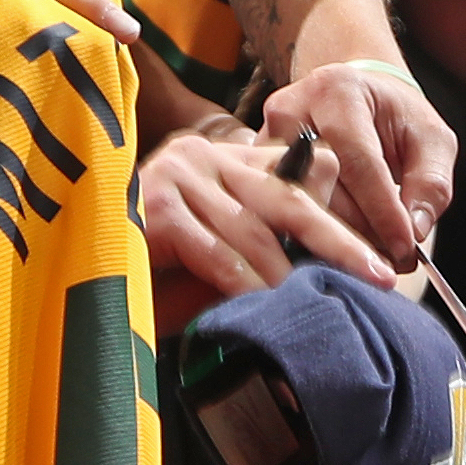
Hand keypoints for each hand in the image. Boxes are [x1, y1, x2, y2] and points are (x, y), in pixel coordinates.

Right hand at [134, 117, 402, 297]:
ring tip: (323, 304)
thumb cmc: (161, 277)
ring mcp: (178, 175)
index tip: (380, 251)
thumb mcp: (230, 259)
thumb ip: (273, 250)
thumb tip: (341, 267)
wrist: (83, 280)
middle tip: (382, 275)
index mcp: (230, 160)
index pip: (302, 171)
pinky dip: (245, 284)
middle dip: (340, 240)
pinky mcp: (155, 207)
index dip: (342, 210)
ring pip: (255, 228)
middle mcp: (205, 157)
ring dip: (291, 273)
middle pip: (290, 197)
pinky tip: (267, 307)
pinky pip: (217, 251)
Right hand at [254, 56, 453, 260]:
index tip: (405, 250)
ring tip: (374, 257)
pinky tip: (343, 249)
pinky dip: (316, 233)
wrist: (357, 94)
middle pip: (325, 188)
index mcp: (339, 93)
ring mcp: (267, 135)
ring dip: (340, 239)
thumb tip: (415, 230)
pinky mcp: (253, 160)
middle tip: (393, 262)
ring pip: (301, 204)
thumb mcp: (431, 140)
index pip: (360, 162)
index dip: (383, 212)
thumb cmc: (395, 117)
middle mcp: (294, 109)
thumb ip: (431, 182)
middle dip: (363, 232)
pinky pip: (283, 207)